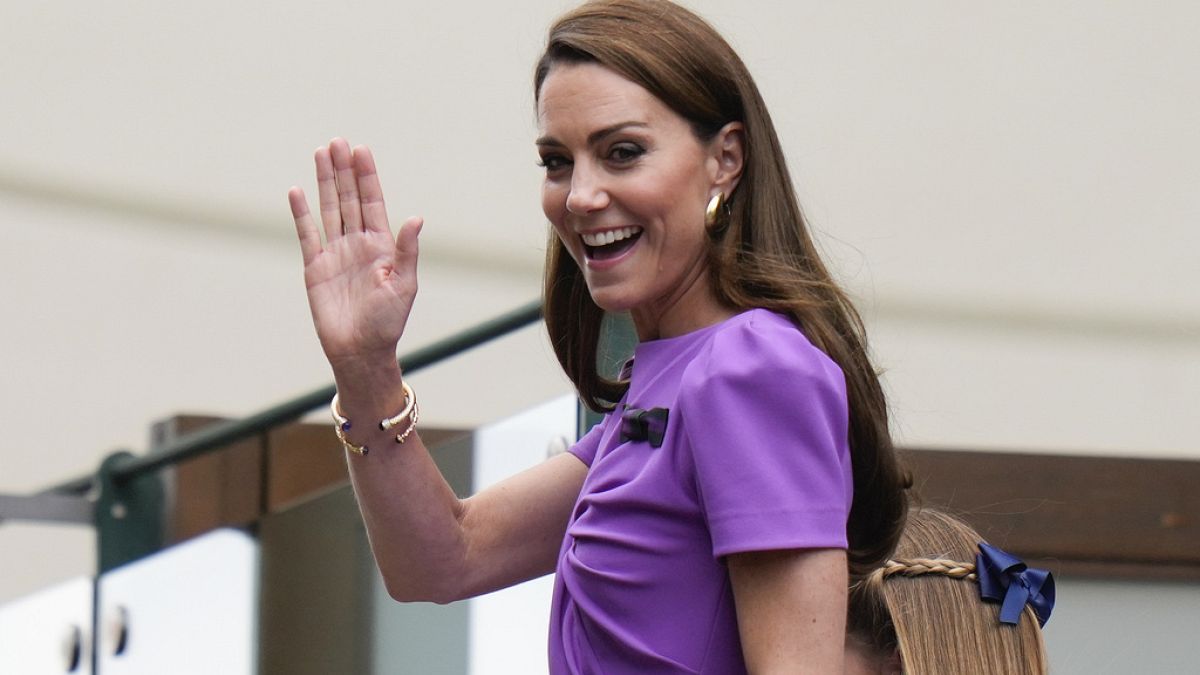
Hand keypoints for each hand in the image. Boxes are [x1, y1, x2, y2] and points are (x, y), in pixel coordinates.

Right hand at [288, 138, 421, 370]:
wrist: (360, 351)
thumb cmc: (388, 322)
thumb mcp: (404, 285)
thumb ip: (407, 251)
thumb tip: (416, 218)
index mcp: (382, 246)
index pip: (372, 202)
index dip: (367, 176)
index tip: (361, 150)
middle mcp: (358, 244)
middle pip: (349, 199)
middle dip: (344, 170)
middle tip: (337, 141)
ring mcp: (335, 254)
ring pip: (329, 209)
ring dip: (325, 182)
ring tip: (321, 153)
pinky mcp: (315, 268)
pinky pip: (307, 234)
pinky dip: (301, 213)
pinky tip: (297, 191)